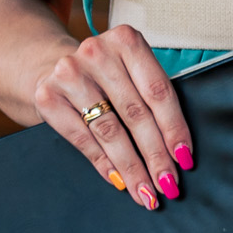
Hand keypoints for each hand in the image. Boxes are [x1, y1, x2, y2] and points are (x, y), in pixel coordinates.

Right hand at [33, 24, 194, 210]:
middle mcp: (97, 52)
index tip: (185, 158)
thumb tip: (178, 150)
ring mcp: (69, 73)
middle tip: (168, 185)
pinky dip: (103, 163)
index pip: (158, 91)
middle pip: (136, 113)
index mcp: (127, 40)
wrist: (50, 67)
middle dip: (156, 155)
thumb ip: (150, 96)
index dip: (174, 127)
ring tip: (146, 192)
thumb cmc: (104, 74)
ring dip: (132, 167)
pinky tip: (118, 181)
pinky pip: (83, 138)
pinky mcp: (47, 96)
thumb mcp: (129, 70)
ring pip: (110, 130)